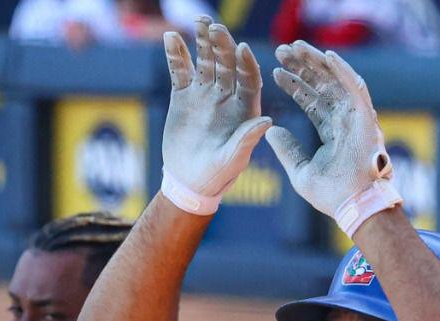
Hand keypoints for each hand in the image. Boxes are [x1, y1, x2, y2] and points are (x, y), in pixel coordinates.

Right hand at [159, 18, 271, 214]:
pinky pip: (179, 70)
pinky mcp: (183, 94)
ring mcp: (205, 92)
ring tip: (200, 21)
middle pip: (227, 64)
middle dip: (222, 45)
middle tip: (216, 27)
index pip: (249, 80)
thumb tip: (268, 121)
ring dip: (202, 41)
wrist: (189, 180)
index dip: (246, 64)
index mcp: (246, 108)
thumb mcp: (234, 160)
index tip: (242, 48)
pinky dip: (176, 54)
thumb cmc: (217, 175)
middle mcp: (227, 96)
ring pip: (205, 61)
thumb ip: (247, 140)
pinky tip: (171, 37)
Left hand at [266, 41, 399, 233]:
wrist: (354, 205)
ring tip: (296, 46)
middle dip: (302, 68)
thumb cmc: (331, 195)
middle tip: (282, 51)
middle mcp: (345, 120)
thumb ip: (287, 150)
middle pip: (322, 86)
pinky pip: (355, 87)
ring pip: (336, 80)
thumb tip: (271, 131)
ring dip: (317, 62)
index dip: (294, 86)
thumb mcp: (300, 171)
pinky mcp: (365, 116)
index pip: (311, 102)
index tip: (276, 73)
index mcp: (332, 132)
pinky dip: (342, 70)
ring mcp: (356, 117)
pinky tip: (326, 55)